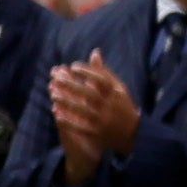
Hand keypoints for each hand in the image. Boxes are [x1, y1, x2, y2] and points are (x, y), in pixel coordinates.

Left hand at [51, 55, 139, 176]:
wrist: (134, 135)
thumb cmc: (121, 106)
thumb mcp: (117, 88)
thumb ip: (104, 72)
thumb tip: (94, 52)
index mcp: (116, 95)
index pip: (103, 81)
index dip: (88, 72)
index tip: (73, 66)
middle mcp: (110, 107)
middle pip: (90, 94)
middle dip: (73, 86)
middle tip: (56, 78)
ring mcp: (103, 121)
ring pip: (84, 111)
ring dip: (67, 102)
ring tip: (53, 93)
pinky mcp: (97, 134)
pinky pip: (81, 127)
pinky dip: (68, 120)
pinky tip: (56, 113)